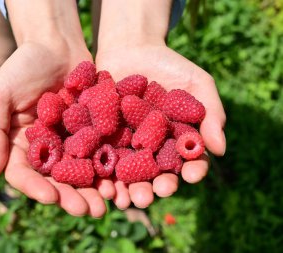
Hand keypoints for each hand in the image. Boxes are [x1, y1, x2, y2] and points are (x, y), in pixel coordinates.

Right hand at [0, 42, 108, 216]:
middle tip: (87, 211)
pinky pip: (102, 153)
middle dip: (70, 196)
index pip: (23, 173)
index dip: (35, 187)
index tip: (51, 198)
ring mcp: (71, 143)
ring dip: (94, 190)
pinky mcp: (93, 134)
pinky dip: (110, 168)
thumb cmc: (23, 66)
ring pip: (81, 173)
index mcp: (19, 145)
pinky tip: (121, 180)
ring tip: (107, 204)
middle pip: (56, 180)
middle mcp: (46, 150)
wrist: (57, 46)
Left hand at [95, 44, 225, 208]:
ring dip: (129, 189)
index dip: (193, 171)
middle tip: (155, 195)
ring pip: (129, 174)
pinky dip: (104, 174)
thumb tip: (220, 150)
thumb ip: (211, 114)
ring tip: (128, 200)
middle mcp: (153, 148)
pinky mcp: (104, 138)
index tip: (193, 176)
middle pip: (157, 174)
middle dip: (156, 187)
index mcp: (178, 140)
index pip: (189, 162)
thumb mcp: (198, 84)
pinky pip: (104, 159)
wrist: (132, 48)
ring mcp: (127, 145)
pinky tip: (105, 185)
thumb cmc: (170, 65)